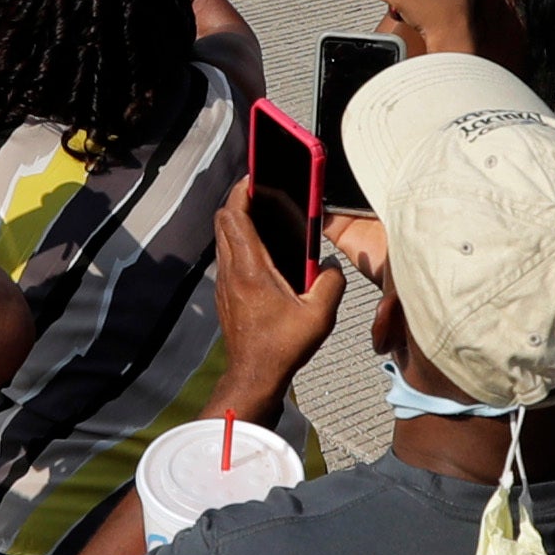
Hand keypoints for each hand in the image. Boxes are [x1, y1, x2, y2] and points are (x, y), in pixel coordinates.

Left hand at [208, 176, 343, 416]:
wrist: (254, 376)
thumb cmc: (282, 347)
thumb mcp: (319, 316)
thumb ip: (331, 284)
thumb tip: (331, 267)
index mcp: (250, 268)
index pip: (234, 215)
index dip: (241, 191)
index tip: (254, 178)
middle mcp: (231, 270)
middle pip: (223, 220)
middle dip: (238, 202)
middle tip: (260, 195)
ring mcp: (224, 283)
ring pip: (222, 238)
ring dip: (237, 223)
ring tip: (263, 220)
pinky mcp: (225, 295)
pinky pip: (226, 257)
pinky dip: (238, 244)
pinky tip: (261, 254)